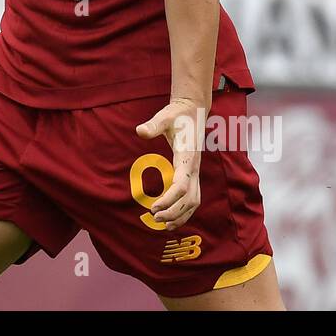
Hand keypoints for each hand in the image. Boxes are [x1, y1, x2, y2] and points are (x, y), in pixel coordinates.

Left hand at [135, 98, 204, 230]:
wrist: (193, 110)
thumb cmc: (177, 113)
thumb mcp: (165, 116)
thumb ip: (153, 125)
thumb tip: (140, 131)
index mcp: (187, 156)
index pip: (181, 185)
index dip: (169, 199)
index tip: (153, 207)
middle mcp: (194, 167)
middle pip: (190, 199)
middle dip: (174, 212)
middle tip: (154, 218)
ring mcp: (196, 171)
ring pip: (194, 201)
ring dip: (181, 215)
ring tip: (163, 224)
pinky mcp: (193, 173)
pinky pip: (193, 197)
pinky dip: (185, 210)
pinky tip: (172, 217)